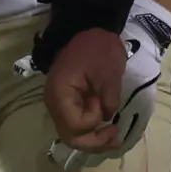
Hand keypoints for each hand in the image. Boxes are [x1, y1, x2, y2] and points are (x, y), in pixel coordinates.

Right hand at [42, 28, 127, 155]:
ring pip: (72, 134)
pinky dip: (90, 130)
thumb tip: (107, 117)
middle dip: (94, 142)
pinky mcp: (67, 103)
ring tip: (113, 138)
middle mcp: (54, 104)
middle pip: (70, 137)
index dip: (93, 122)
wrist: (88, 29)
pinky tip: (105, 128)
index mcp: (61, 94)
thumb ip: (109, 98)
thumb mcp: (109, 72)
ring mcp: (59, 104)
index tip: (104, 103)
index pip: (75, 125)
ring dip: (93, 140)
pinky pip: (75, 124)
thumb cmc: (98, 48)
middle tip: (116, 138)